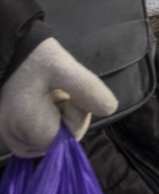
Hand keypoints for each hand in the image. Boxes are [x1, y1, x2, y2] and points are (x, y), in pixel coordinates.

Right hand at [0, 39, 117, 156]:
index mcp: (26, 126)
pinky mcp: (11, 134)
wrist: (11, 52)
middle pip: (60, 141)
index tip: (68, 92)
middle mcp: (15, 139)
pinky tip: (43, 104)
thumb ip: (88, 89)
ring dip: (58, 119)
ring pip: (50, 140)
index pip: (68, 138)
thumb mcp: (65, 67)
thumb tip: (111, 109)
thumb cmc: (37, 58)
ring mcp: (11, 138)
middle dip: (68, 117)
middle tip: (58, 92)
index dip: (77, 114)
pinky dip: (48, 123)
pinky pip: (38, 139)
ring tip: (48, 96)